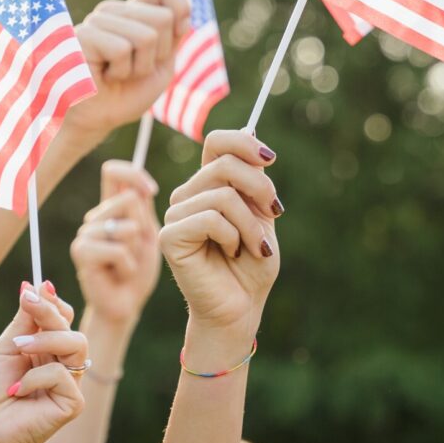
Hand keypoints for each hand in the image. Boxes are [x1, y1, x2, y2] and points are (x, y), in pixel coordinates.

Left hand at [0, 285, 86, 442]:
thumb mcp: (3, 349)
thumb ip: (22, 322)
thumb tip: (33, 285)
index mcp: (46, 350)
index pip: (61, 318)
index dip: (53, 301)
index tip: (37, 287)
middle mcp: (61, 363)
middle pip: (70, 326)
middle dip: (49, 311)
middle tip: (29, 302)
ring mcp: (70, 382)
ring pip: (76, 343)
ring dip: (46, 340)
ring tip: (18, 350)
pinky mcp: (73, 402)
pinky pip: (63, 375)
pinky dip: (36, 378)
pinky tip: (17, 391)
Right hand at [61, 0, 191, 144]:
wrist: (98, 120)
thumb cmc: (127, 93)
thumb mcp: (161, 64)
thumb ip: (172, 36)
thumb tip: (180, 12)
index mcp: (133, 12)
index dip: (180, 6)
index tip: (178, 34)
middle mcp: (114, 10)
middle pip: (163, 18)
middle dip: (158, 54)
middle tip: (136, 69)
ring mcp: (97, 20)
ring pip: (146, 36)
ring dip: (139, 67)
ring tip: (119, 74)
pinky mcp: (82, 35)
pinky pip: (121, 49)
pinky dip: (121, 71)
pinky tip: (105, 76)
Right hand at [71, 161, 161, 327]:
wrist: (127, 304)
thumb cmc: (139, 270)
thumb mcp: (149, 234)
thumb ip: (142, 208)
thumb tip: (139, 186)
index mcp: (110, 207)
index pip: (113, 171)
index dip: (134, 173)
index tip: (151, 191)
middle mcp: (94, 216)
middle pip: (128, 198)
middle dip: (143, 226)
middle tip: (137, 250)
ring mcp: (85, 233)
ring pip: (127, 227)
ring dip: (136, 250)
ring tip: (128, 263)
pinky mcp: (81, 252)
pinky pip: (118, 249)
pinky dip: (128, 265)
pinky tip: (121, 273)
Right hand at [160, 131, 281, 341]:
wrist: (241, 306)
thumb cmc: (252, 265)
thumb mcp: (262, 214)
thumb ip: (255, 179)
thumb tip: (253, 135)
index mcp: (208, 185)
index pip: (217, 142)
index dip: (244, 142)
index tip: (270, 159)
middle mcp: (188, 194)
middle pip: (225, 165)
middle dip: (260, 189)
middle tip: (274, 215)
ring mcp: (175, 214)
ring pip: (223, 196)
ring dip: (251, 224)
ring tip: (254, 246)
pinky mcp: (169, 235)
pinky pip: (211, 219)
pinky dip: (234, 236)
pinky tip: (233, 252)